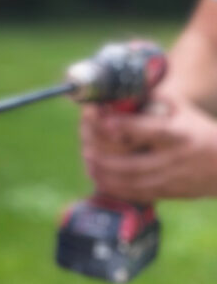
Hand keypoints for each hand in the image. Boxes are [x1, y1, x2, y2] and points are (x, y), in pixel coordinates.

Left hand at [80, 96, 216, 201]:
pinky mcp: (168, 193)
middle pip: (134, 164)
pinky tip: (101, 178)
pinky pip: (137, 194)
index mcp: (179, 134)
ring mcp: (171, 179)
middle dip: (106, 159)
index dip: (125, 127)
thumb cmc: (197, 130)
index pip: (150, 131)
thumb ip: (155, 99)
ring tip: (89, 162)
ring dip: (106, 175)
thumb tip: (125, 89)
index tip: (103, 121)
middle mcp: (174, 159)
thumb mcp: (182, 109)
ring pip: (132, 182)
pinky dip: (116, 188)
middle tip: (86, 149)